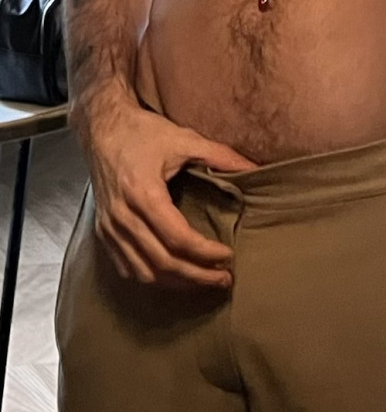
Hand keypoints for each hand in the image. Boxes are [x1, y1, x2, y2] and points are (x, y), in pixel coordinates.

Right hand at [73, 96, 259, 290]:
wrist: (103, 129)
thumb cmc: (142, 133)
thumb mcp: (185, 139)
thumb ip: (221, 156)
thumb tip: (256, 169)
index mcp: (142, 193)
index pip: (177, 238)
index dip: (205, 253)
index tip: (228, 255)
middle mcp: (122, 216)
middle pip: (162, 262)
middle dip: (197, 276)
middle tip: (224, 278)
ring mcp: (109, 227)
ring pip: (143, 272)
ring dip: (176, 282)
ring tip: (204, 280)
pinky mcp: (103, 232)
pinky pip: (126, 267)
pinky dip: (152, 277)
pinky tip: (174, 276)